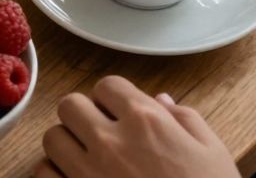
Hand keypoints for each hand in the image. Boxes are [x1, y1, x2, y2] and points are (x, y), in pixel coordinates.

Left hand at [35, 76, 237, 177]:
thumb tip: (159, 100)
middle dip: (84, 115)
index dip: (114, 98)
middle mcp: (110, 142)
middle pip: (70, 105)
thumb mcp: (212, 153)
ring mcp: (87, 173)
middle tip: (100, 132)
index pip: (107, 85)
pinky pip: (43, 172)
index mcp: (146, 121)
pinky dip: (54, 174)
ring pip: (52, 137)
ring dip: (66, 144)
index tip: (120, 113)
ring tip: (86, 157)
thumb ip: (184, 119)